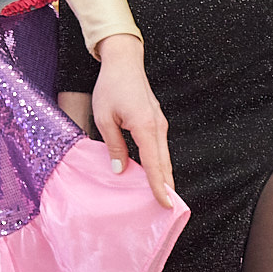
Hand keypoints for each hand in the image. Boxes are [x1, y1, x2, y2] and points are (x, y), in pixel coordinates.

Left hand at [89, 36, 175, 209]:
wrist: (124, 62)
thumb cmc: (111, 87)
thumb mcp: (104, 117)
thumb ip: (114, 145)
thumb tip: (120, 171)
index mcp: (145, 127)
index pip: (154, 164)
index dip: (158, 186)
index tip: (164, 204)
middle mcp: (158, 127)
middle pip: (164, 164)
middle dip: (167, 187)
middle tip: (168, 210)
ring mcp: (160, 124)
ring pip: (164, 156)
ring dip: (163, 176)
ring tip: (161, 197)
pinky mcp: (157, 121)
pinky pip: (159, 147)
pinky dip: (159, 163)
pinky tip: (153, 174)